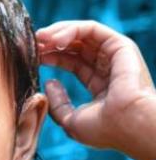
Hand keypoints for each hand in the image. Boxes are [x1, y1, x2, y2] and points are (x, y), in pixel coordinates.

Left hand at [36, 20, 155, 158]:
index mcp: (100, 85)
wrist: (129, 125)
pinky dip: (70, 30)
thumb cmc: (105, 129)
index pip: (71, 62)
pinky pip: (91, 29)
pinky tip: (53, 40)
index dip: (50, 57)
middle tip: (30, 45)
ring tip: (38, 39)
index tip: (30, 57)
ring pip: (81, 34)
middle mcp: (108, 68)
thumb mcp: (71, 122)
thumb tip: (50, 83)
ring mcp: (115, 56)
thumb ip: (58, 104)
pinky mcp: (120, 45)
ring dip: (56, 33)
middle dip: (49, 43)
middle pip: (74, 46)